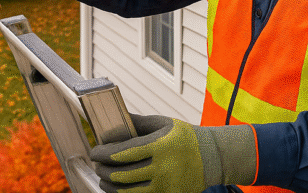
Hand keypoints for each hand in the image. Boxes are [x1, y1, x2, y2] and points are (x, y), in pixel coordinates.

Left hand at [89, 114, 256, 192]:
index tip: (94, 151)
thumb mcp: (164, 123)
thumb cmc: (186, 137)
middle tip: (97, 165)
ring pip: (126, 192)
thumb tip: (112, 121)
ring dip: (109, 186)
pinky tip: (118, 189)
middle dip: (102, 170)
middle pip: (120, 174)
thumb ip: (138, 122)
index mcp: (159, 145)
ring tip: (104, 180)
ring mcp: (165, 186)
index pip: (122, 152)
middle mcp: (161, 167)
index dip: (103, 153)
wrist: (213, 157)